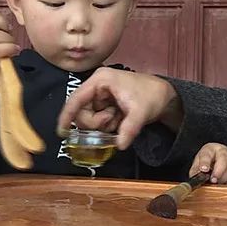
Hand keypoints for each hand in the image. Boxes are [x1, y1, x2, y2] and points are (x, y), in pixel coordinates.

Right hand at [57, 67, 180, 149]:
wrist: (164, 95)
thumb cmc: (152, 96)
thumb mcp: (141, 112)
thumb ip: (129, 129)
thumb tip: (120, 145)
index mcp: (101, 80)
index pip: (76, 98)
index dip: (67, 115)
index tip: (61, 132)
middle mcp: (97, 85)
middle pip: (81, 112)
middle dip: (96, 122)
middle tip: (113, 121)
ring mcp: (100, 94)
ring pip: (88, 118)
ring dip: (102, 124)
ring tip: (120, 117)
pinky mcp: (104, 102)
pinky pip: (96, 119)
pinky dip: (106, 124)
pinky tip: (119, 118)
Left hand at [189, 143, 226, 183]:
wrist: (216, 161)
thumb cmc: (207, 162)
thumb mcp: (197, 165)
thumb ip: (195, 171)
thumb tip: (195, 179)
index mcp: (210, 149)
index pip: (208, 154)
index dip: (205, 162)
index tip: (204, 169)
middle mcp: (223, 151)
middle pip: (224, 158)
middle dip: (219, 171)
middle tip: (213, 180)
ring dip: (225, 178)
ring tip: (218, 183)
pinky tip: (225, 183)